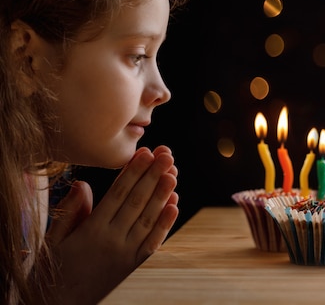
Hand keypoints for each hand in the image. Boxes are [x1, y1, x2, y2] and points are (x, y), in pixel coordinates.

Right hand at [46, 146, 178, 304]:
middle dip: (153, 175)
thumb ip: (71, 212)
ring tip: (173, 172)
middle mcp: (112, 241)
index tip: (145, 153)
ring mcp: (126, 254)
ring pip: (149, 218)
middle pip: (137, 201)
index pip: (118, 194)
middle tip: (167, 155)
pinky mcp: (134, 266)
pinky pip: (153, 242)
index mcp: (92, 231)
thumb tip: (83, 184)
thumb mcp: (54, 239)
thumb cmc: (52, 269)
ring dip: (163, 194)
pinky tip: (174, 205)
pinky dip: (165, 223)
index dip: (133, 172)